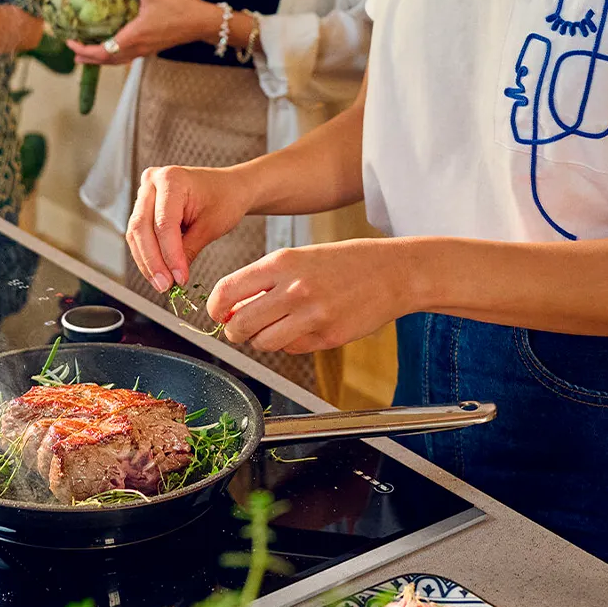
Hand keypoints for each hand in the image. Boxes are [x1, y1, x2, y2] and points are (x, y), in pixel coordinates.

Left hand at [66, 0, 220, 65]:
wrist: (203, 22)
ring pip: (118, 60)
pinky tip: (113, 47)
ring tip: (87, 56)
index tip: (71, 42)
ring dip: (100, 59)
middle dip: (88, 58)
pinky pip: (127, 57)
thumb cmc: (179, 6)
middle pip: (107, 60)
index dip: (84, 49)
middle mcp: (138, 48)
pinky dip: (114, 55)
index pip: (102, 51)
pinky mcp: (152, 48)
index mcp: (133, 36)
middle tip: (73, 52)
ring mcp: (146, 51)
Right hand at [126, 164, 251, 290]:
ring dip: (147, 261)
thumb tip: (173, 276)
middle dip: (153, 262)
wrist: (230, 186)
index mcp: (172, 179)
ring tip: (162, 282)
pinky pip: (139, 233)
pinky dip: (148, 253)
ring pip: (136, 233)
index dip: (169, 255)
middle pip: (142, 228)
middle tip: (165, 285)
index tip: (178, 278)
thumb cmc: (225, 198)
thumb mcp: (211, 226)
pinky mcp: (145, 204)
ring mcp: (146, 192)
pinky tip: (159, 270)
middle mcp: (153, 181)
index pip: (164, 224)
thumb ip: (188, 250)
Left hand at [208, 238, 404, 353]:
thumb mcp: (299, 257)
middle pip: (239, 324)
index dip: (214, 307)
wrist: (392, 272)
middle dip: (233, 331)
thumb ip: (264, 280)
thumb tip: (231, 306)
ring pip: (262, 343)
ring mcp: (311, 315)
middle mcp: (293, 289)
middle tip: (238, 328)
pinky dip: (290, 343)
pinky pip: (291, 349)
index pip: (226, 290)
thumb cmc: (344, 262)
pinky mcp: (327, 337)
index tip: (217, 313)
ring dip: (261, 340)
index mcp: (281, 262)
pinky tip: (304, 327)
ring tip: (273, 327)